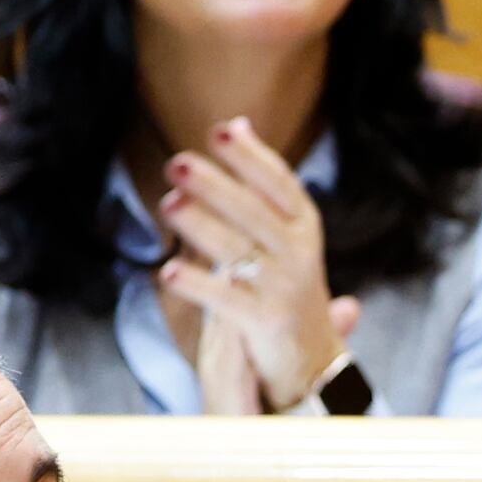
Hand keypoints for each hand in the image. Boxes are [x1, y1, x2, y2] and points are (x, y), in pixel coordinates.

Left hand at [156, 116, 353, 409]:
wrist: (312, 359)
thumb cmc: (285, 285)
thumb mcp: (283, 230)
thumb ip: (258, 182)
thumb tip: (237, 122)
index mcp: (303, 225)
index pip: (278, 182)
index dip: (251, 157)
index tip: (219, 132)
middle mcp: (299, 252)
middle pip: (254, 212)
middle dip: (215, 186)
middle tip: (176, 164)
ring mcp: (285, 286)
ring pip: (238, 250)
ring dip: (202, 226)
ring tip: (169, 205)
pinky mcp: (267, 321)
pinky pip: (227, 299)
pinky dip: (199, 285)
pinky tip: (169, 272)